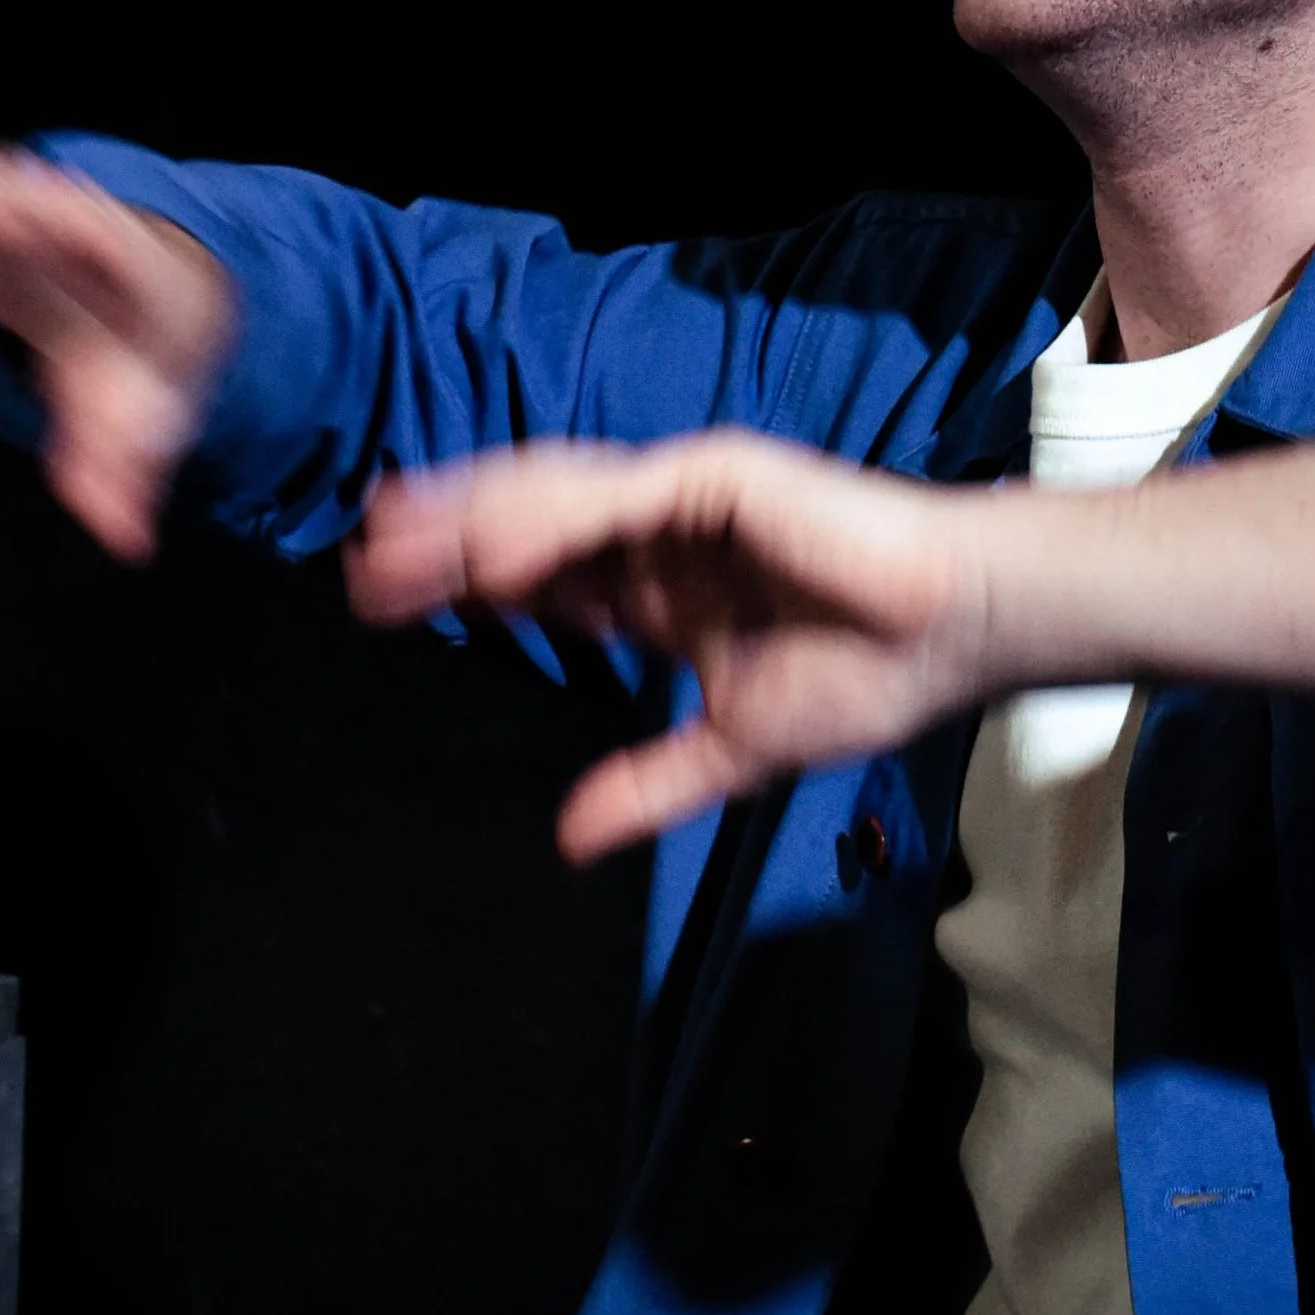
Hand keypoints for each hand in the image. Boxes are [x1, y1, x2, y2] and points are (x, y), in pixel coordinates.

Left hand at [344, 433, 994, 862]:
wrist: (954, 631)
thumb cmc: (868, 675)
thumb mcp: (733, 747)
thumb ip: (650, 783)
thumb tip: (570, 839)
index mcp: (660, 589)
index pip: (542, 580)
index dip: (468, 588)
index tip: (392, 604)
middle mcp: (660, 532)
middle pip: (528, 529)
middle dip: (445, 545)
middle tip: (361, 569)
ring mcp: (683, 496)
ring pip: (553, 499)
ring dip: (471, 519)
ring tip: (394, 545)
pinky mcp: (715, 476)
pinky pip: (613, 498)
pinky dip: (549, 519)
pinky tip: (490, 551)